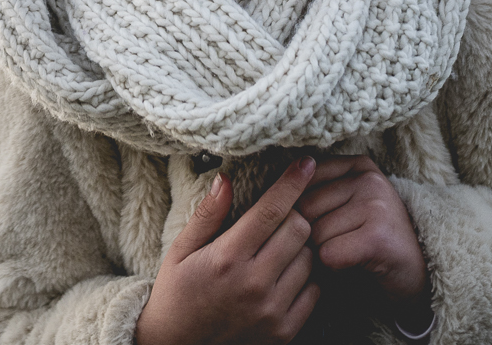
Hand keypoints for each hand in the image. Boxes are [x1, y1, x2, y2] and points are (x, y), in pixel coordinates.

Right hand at [134, 157, 320, 344]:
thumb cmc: (177, 292)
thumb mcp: (181, 250)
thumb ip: (207, 214)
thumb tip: (226, 179)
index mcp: (227, 258)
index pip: (271, 210)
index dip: (292, 182)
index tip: (305, 162)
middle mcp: (254, 284)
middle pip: (300, 229)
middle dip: (293, 215)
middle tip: (277, 218)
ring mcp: (272, 310)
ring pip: (310, 258)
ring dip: (299, 247)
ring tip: (276, 250)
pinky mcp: (284, 330)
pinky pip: (314, 290)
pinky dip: (305, 277)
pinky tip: (283, 275)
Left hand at [295, 156, 428, 310]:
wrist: (416, 277)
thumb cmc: (369, 240)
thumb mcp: (345, 205)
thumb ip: (314, 191)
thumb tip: (266, 191)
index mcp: (358, 164)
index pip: (301, 180)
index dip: (297, 209)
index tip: (315, 223)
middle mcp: (369, 179)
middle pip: (304, 207)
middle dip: (309, 234)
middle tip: (335, 243)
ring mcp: (376, 206)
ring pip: (314, 232)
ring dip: (322, 253)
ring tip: (347, 253)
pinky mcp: (377, 238)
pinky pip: (328, 254)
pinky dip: (333, 267)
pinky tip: (353, 266)